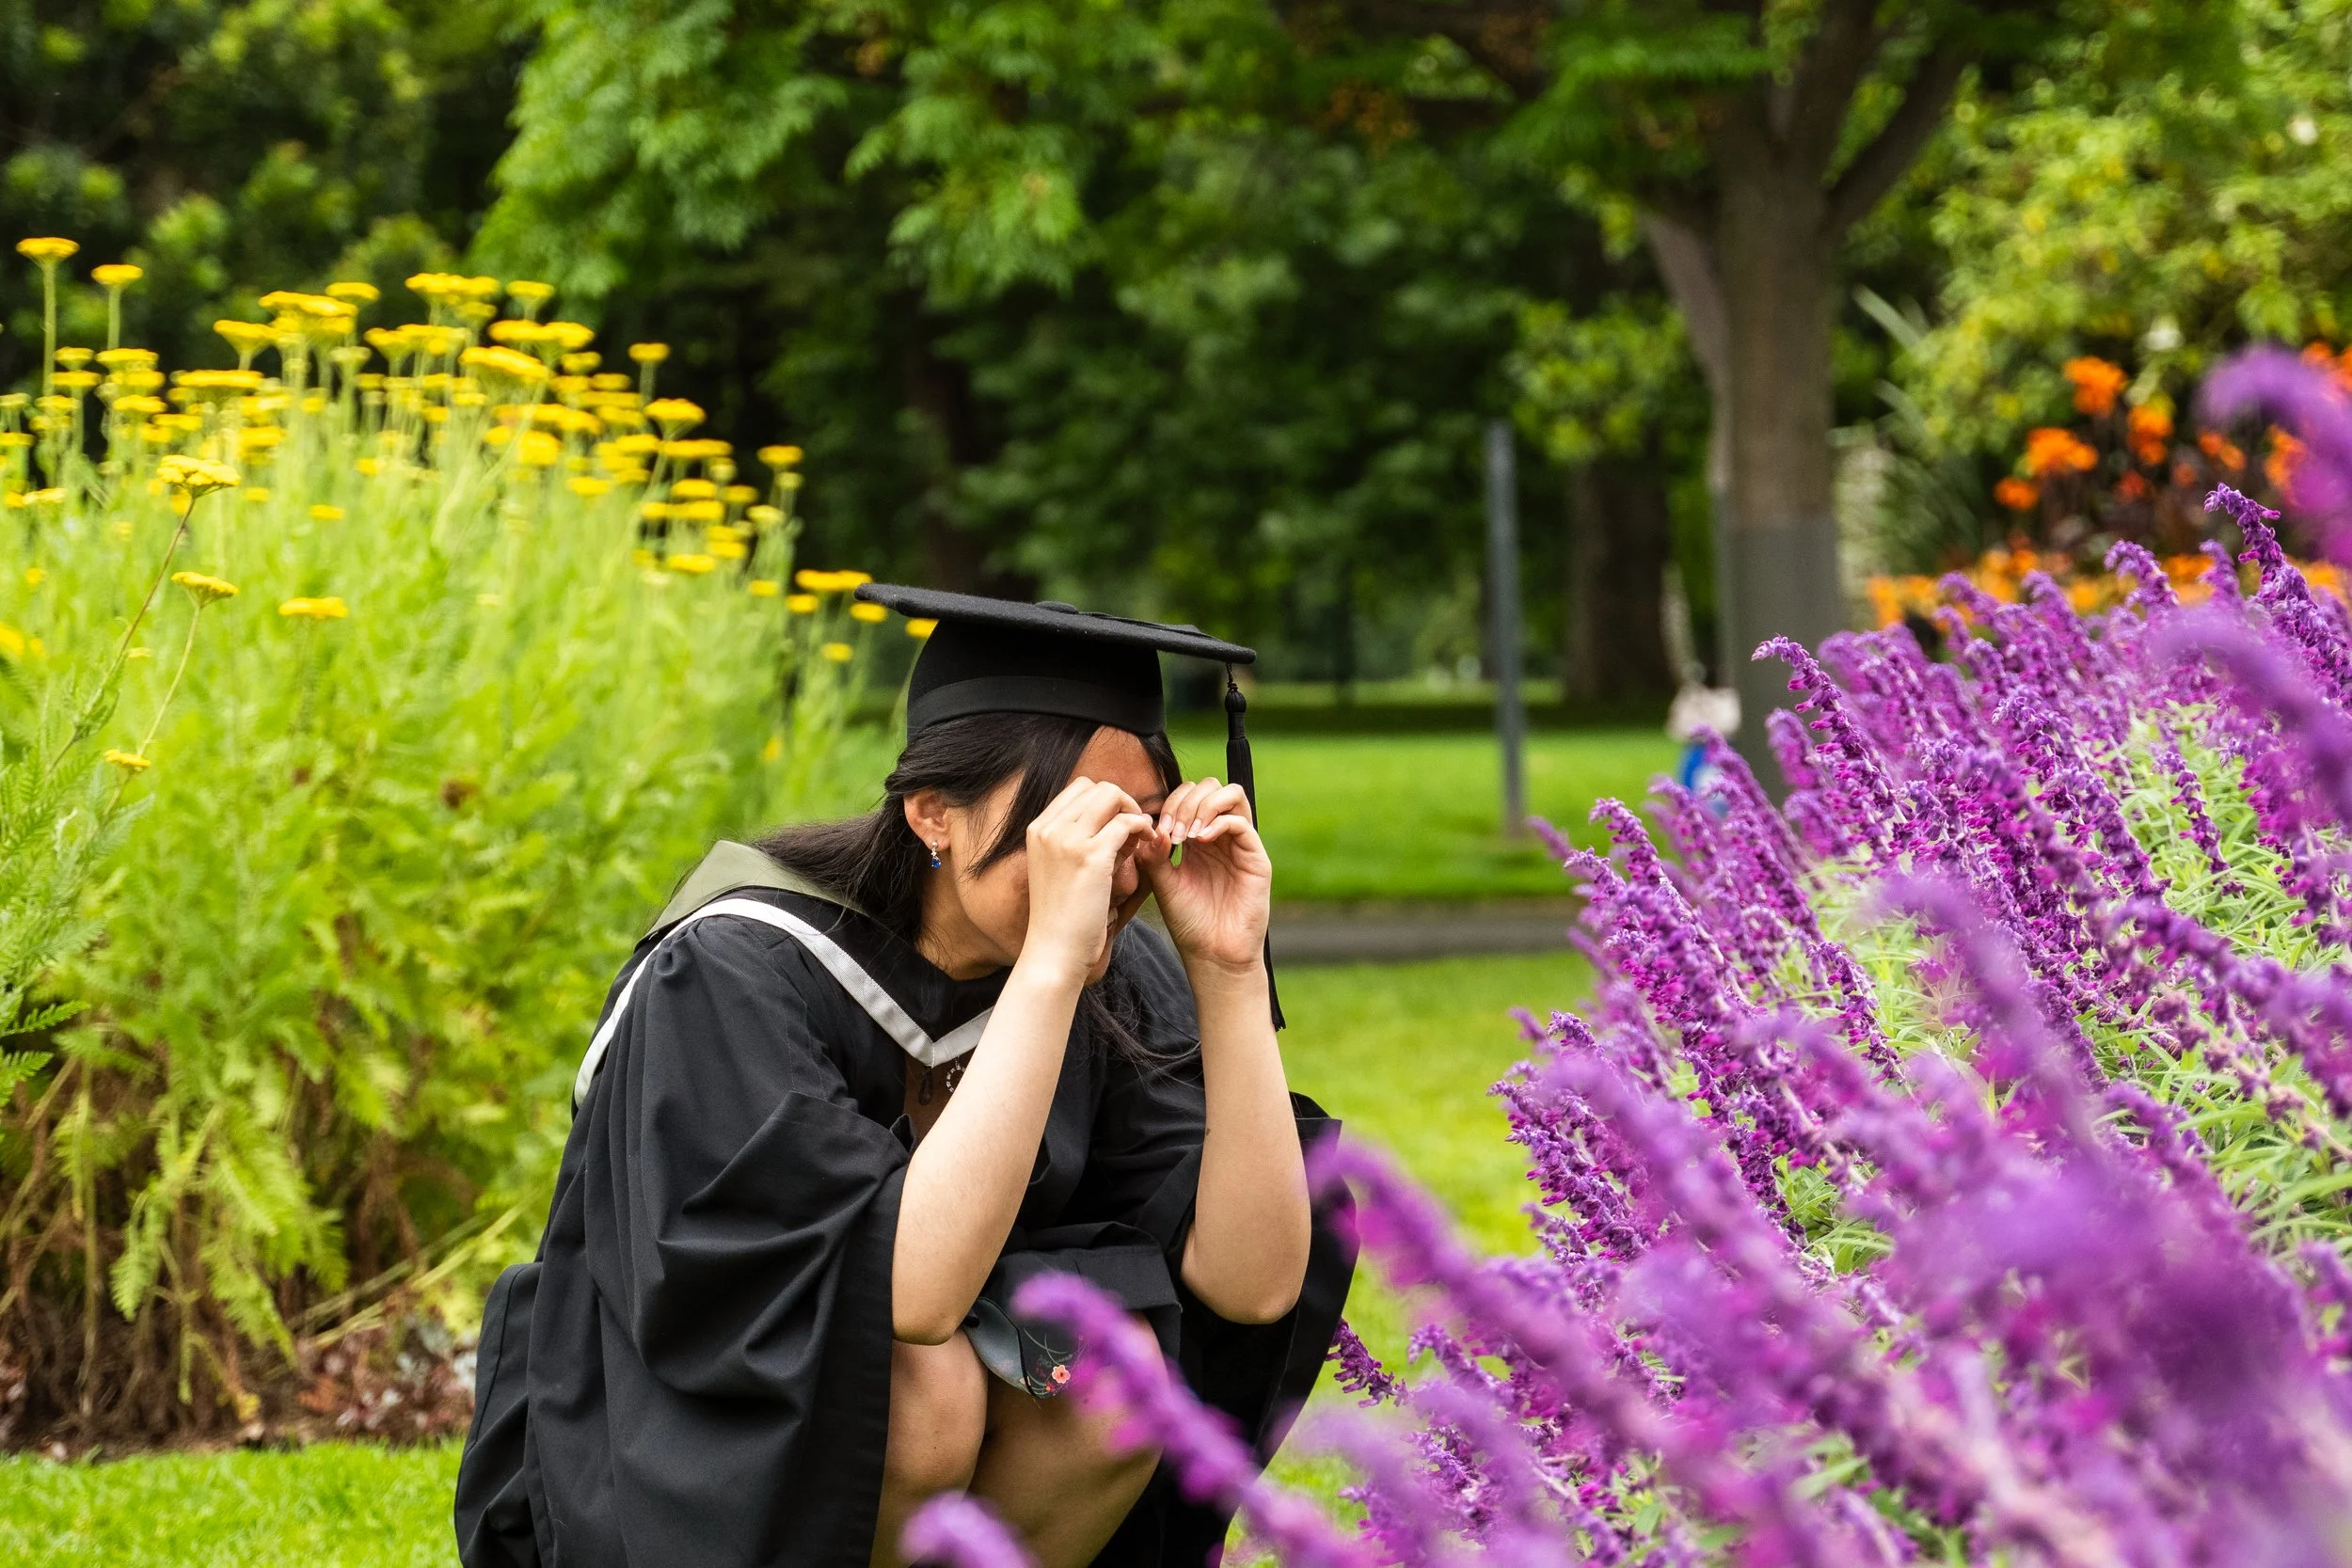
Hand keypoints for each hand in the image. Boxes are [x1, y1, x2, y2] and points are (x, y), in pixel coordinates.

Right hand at [1021, 776, 1156, 980]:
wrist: (1054, 951)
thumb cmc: (1063, 917)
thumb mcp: (1061, 870)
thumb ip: (1080, 842)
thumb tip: (1117, 823)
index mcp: (1038, 829)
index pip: (1078, 789)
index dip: (1105, 802)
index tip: (1117, 827)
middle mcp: (1049, 828)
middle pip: (1096, 787)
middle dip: (1121, 804)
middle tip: (1134, 832)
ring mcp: (1067, 840)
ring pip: (1112, 796)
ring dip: (1133, 813)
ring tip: (1140, 840)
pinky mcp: (1090, 855)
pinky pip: (1126, 823)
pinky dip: (1142, 829)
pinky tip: (1147, 846)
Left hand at [1139, 776, 1270, 974]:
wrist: (1212, 954)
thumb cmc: (1188, 921)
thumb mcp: (1162, 883)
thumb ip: (1153, 854)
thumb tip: (1148, 826)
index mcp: (1196, 838)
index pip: (1188, 795)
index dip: (1170, 804)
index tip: (1157, 831)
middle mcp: (1220, 836)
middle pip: (1210, 787)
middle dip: (1186, 802)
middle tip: (1172, 832)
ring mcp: (1239, 844)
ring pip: (1231, 795)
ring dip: (1204, 806)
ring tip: (1188, 833)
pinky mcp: (1256, 858)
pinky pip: (1241, 822)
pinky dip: (1219, 823)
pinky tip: (1202, 841)